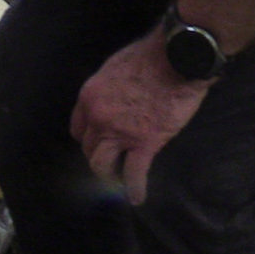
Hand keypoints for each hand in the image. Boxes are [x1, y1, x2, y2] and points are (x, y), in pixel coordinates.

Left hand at [70, 33, 212, 204]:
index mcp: (90, 96)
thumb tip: (115, 97)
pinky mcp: (145, 143)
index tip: (98, 143)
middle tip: (111, 163)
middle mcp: (98, 117)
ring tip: (117, 181)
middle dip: (99, 156)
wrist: (175, 58)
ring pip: (102, 164)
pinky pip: (134, 173)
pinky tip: (136, 197)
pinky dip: (134, 188)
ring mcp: (120, 132)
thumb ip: (110, 88)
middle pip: (89, 148)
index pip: (79, 128)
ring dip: (108, 175)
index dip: (88, 139)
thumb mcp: (115, 68)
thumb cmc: (150, 56)